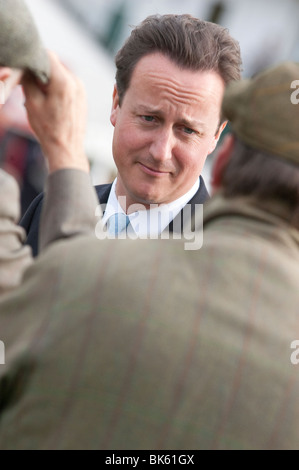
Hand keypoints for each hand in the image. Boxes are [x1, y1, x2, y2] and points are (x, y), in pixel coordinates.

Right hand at [22, 51, 88, 173]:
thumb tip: (27, 65)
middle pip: (54, 64)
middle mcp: (76, 82)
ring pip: (60, 74)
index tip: (26, 70)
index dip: (34, 60)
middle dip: (41, 72)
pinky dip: (56, 88)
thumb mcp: (32, 102)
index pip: (47, 55)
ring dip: (48, 81)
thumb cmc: (49, 130)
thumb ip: (29, 79)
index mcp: (64, 82)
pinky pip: (67, 85)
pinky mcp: (83, 97)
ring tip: (41, 99)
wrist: (66, 150)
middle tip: (30, 87)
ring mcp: (82, 90)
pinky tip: (51, 104)